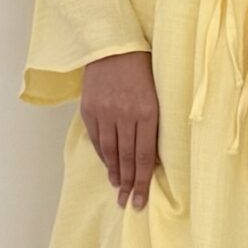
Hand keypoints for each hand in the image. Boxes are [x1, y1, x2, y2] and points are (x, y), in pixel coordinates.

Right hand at [80, 50, 158, 207]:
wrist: (112, 44)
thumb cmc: (142, 68)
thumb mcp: (157, 93)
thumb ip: (154, 123)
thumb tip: (153, 156)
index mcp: (147, 111)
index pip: (145, 156)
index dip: (143, 181)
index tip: (141, 201)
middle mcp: (125, 114)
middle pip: (127, 158)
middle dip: (129, 184)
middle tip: (129, 203)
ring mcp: (105, 112)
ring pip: (110, 151)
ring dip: (115, 173)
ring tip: (118, 188)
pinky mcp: (89, 109)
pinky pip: (97, 139)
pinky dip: (103, 156)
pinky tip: (108, 167)